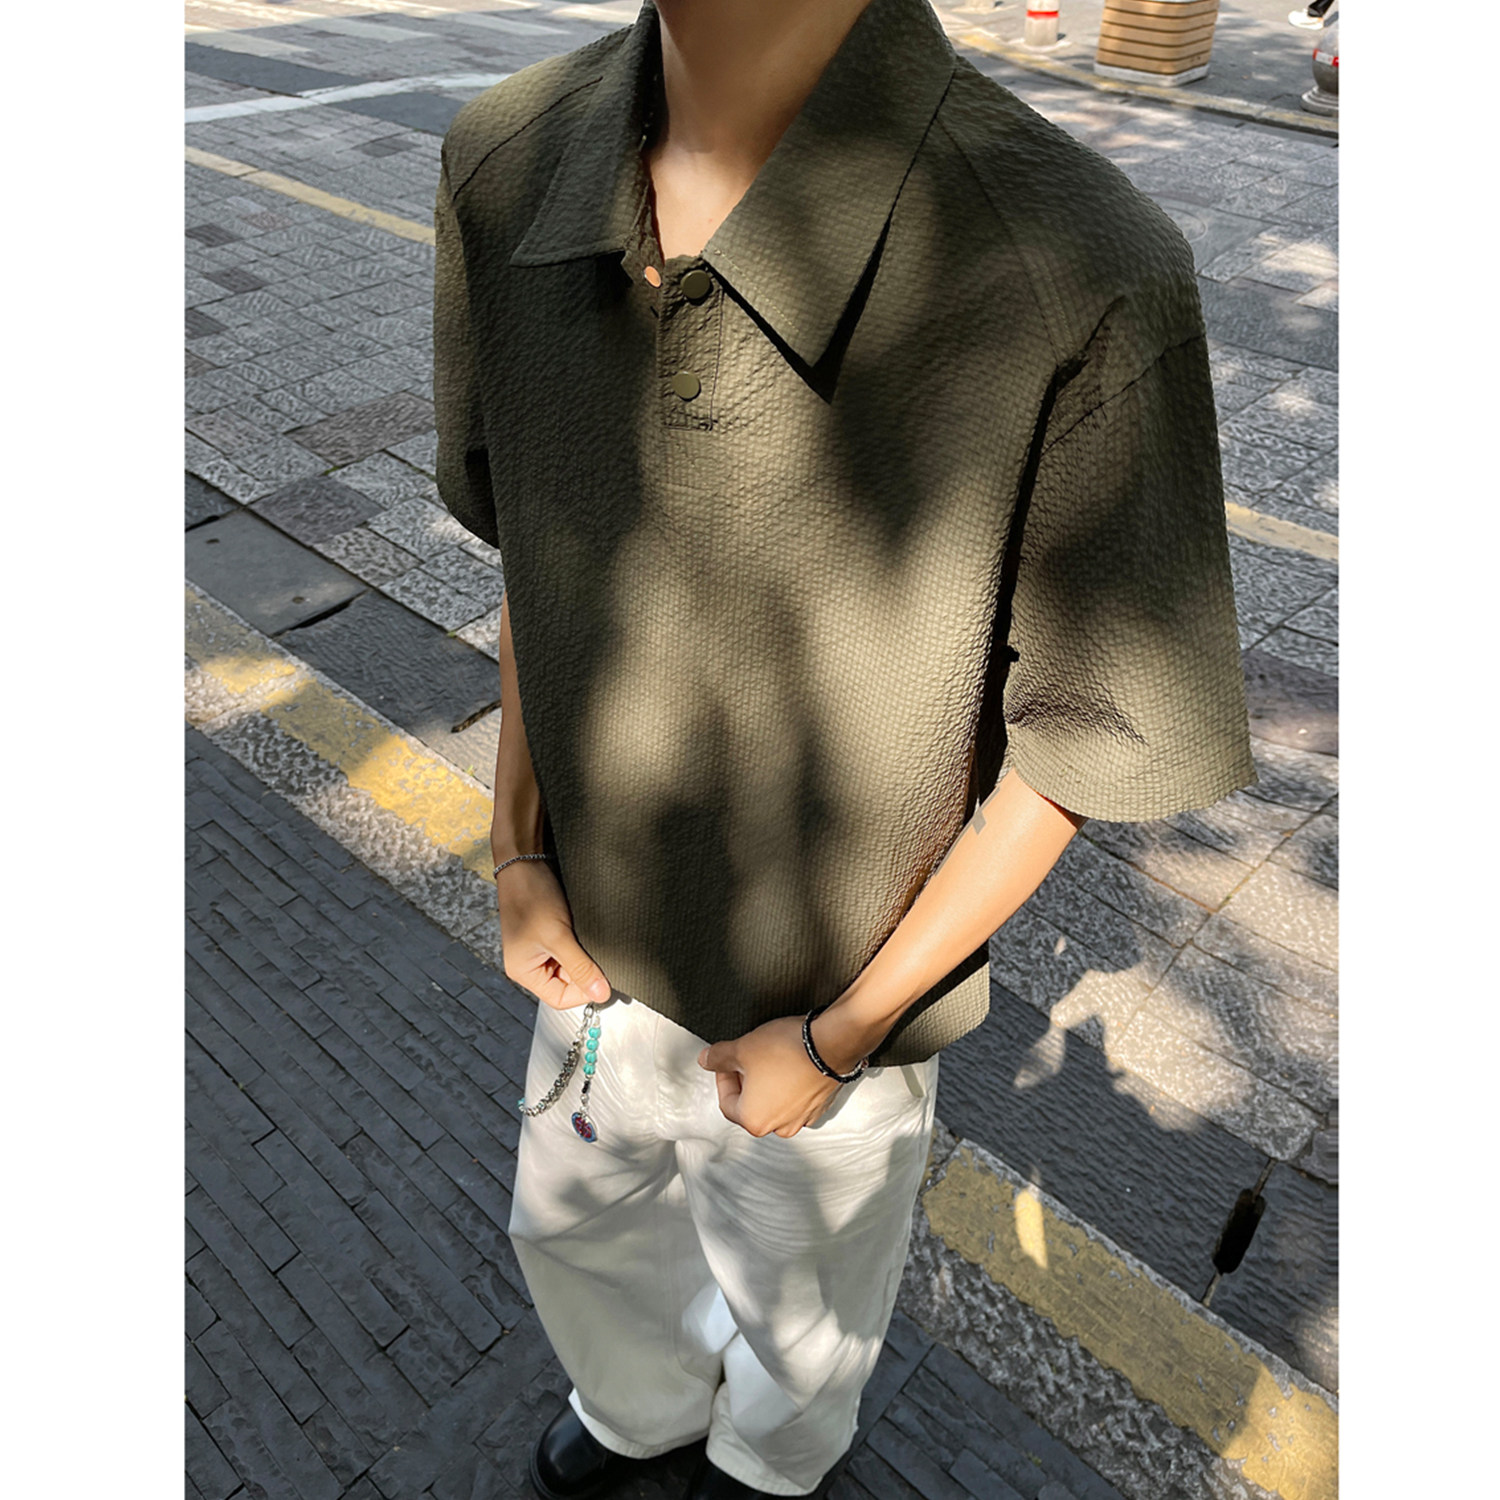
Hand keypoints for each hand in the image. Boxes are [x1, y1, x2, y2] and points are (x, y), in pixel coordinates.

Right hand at [495, 859, 610, 1010]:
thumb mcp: (559, 936)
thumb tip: (600, 993)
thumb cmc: (532, 896)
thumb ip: (580, 967)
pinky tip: (585, 930)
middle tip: (599, 952)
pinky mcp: (550, 935)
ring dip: (584, 955)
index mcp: (523, 971)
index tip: (604, 977)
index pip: (560, 998)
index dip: (584, 991)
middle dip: (585, 971)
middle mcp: (530, 964)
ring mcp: (540, 949)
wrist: (526, 860)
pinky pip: (571, 949)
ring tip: (587, 937)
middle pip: (567, 983)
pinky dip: (581, 943)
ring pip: (572, 965)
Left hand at [697, 1015, 848, 1138]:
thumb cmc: (787, 1050)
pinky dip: (791, 1084)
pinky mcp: (820, 1106)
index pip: (727, 1102)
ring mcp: (803, 1119)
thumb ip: (719, 1057)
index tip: (728, 1060)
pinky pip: (797, 1098)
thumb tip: (706, 1060)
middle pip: (752, 1105)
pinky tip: (792, 1063)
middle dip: (747, 1081)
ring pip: (775, 1102)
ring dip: (769, 1083)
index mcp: (754, 1120)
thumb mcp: (742, 1048)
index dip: (723, 1077)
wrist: (831, 1043)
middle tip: (749, 1057)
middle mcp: (779, 1127)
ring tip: (772, 1058)